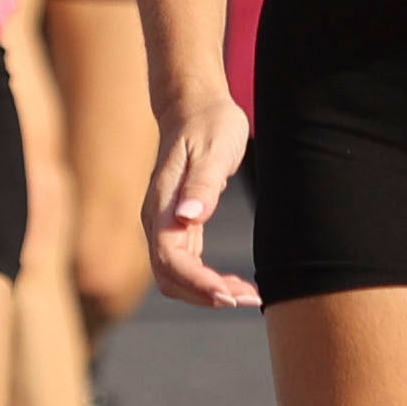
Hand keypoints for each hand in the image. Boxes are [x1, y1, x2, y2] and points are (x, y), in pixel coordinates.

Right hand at [143, 89, 260, 308]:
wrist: (195, 106)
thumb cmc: (209, 123)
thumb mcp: (214, 150)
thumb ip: (202, 186)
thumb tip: (187, 218)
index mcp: (161, 204)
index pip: (169, 258)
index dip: (197, 282)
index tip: (230, 294)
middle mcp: (157, 219)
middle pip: (169, 276)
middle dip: (205, 295)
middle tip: (249, 299)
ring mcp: (165, 224)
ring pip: (176, 276)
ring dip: (208, 292)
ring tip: (248, 295)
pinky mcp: (178, 225)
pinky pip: (186, 265)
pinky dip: (208, 280)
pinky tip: (236, 283)